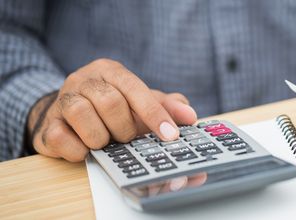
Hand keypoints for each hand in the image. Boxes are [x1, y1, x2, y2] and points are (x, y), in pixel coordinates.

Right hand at [27, 59, 196, 161]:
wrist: (69, 117)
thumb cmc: (112, 109)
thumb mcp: (142, 103)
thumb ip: (167, 107)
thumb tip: (189, 115)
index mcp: (110, 71)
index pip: (135, 88)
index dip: (154, 113)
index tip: (170, 135)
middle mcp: (84, 80)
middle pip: (110, 102)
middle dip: (125, 128)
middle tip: (127, 137)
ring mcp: (62, 100)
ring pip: (82, 114)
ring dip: (101, 137)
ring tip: (106, 141)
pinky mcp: (47, 125)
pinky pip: (61, 137)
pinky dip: (79, 150)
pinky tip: (86, 150)